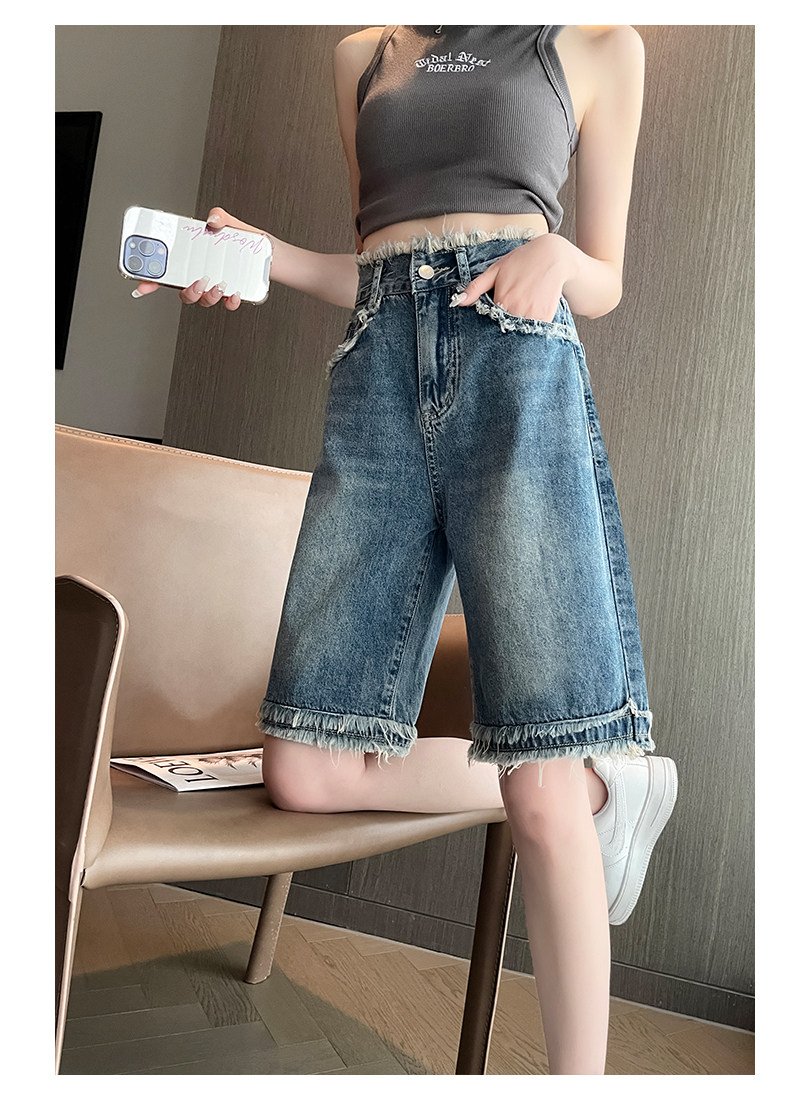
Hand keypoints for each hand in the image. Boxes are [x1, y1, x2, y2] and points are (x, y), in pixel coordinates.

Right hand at [130, 206, 269, 310]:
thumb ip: (220, 216)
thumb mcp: (232, 224)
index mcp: (194, 260)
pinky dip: (230, 301)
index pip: (167, 271)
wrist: (270, 253)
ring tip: (218, 283)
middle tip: (196, 280)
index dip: (151, 280)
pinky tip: (235, 292)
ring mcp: (216, 287)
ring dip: (207, 296)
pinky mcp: (233, 294)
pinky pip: (226, 304)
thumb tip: (213, 218)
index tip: (143, 283)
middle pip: (184, 292)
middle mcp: (202, 276)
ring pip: (203, 301)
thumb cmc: (246, 240)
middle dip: (187, 290)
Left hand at [453, 233, 574, 322]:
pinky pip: (536, 329)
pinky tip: (532, 311)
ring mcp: (533, 314)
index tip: (495, 313)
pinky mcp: (547, 316)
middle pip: (505, 327)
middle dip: (504, 324)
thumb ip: (476, 288)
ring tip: (522, 308)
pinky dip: (533, 325)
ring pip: (520, 331)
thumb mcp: (496, 270)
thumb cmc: (521, 261)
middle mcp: (517, 310)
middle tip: (510, 310)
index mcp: (502, 300)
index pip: (491, 321)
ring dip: (518, 327)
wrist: (553, 256)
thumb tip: (457, 303)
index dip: (492, 319)